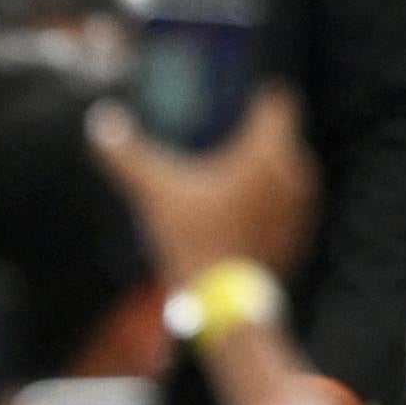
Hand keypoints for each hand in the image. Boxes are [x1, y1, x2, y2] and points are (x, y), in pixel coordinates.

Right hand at [87, 85, 320, 282]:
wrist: (225, 305)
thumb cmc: (193, 240)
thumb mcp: (154, 191)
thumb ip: (126, 152)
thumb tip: (100, 118)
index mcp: (269, 152)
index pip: (279, 102)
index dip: (257, 99)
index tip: (235, 104)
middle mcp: (296, 172)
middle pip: (280, 137)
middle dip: (254, 138)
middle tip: (219, 144)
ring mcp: (305, 205)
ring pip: (287, 170)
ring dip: (264, 171)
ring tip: (226, 182)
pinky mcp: (302, 233)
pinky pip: (288, 203)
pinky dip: (269, 202)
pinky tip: (237, 214)